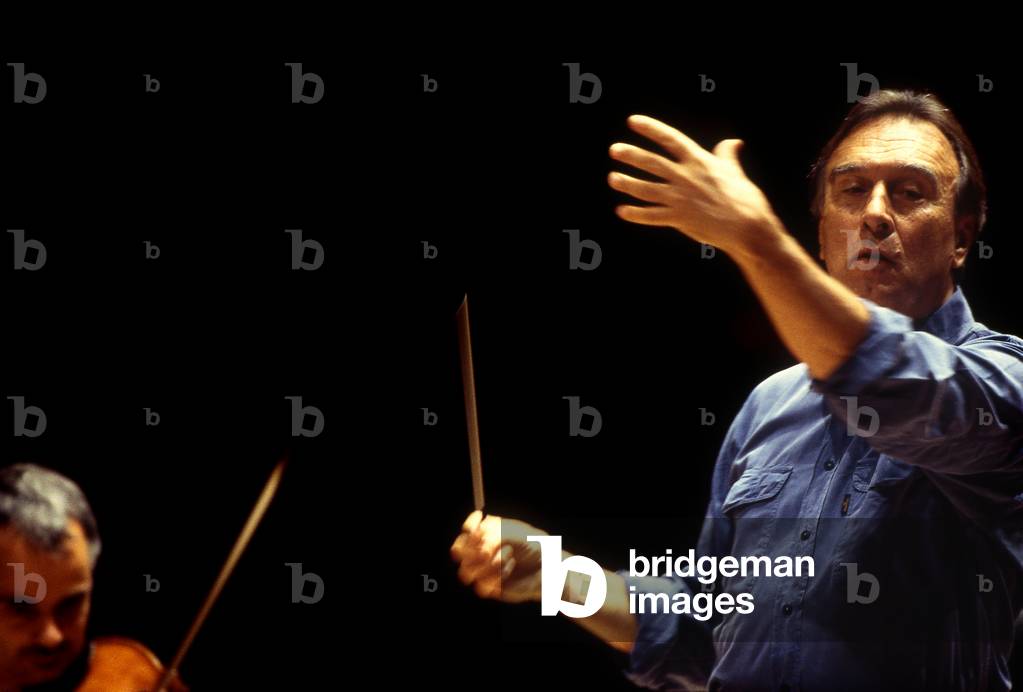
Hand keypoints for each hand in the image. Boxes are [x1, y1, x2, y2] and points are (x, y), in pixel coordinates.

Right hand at [449, 510, 545, 603]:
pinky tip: (510, 571)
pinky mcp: (488, 585)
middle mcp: (481, 549)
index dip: (469, 529)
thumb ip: (495, 538)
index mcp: (488, 531)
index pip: (467, 528)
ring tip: (509, 557)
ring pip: (467, 569)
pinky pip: (480, 585)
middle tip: (487, 552)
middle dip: (471, 551)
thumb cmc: (534, 546)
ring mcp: (482, 568)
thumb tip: (480, 552)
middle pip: (458, 550)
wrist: (548, 569)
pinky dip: (496, 577)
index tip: (481, 532)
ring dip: (488, 563)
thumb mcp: (516, 534)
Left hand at [608, 114, 780, 257]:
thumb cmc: (744, 197)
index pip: (670, 139)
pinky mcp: (679, 219)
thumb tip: (733, 142)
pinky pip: (651, 216)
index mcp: (699, 161)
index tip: (632, 121)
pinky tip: (621, 211)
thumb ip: (726, 155)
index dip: (651, 128)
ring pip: (646, 189)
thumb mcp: (734, 171)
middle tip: (614, 150)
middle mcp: (686, 177)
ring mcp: (681, 199)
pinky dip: (635, 214)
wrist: (748, 226)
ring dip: (628, 183)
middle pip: (652, 163)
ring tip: (612, 178)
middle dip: (631, 155)